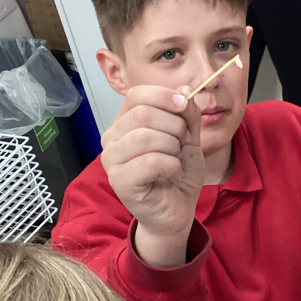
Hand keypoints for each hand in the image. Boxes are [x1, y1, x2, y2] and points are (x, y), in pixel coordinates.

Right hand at [100, 85, 205, 266]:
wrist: (177, 211)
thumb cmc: (177, 174)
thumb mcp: (188, 137)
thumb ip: (185, 113)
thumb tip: (182, 90)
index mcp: (124, 123)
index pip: (137, 95)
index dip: (165, 97)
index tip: (184, 108)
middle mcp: (111, 139)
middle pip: (144, 114)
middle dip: (175, 127)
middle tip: (181, 146)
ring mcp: (111, 161)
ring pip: (147, 136)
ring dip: (173, 148)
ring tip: (176, 162)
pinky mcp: (119, 181)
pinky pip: (151, 161)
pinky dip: (171, 166)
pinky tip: (172, 174)